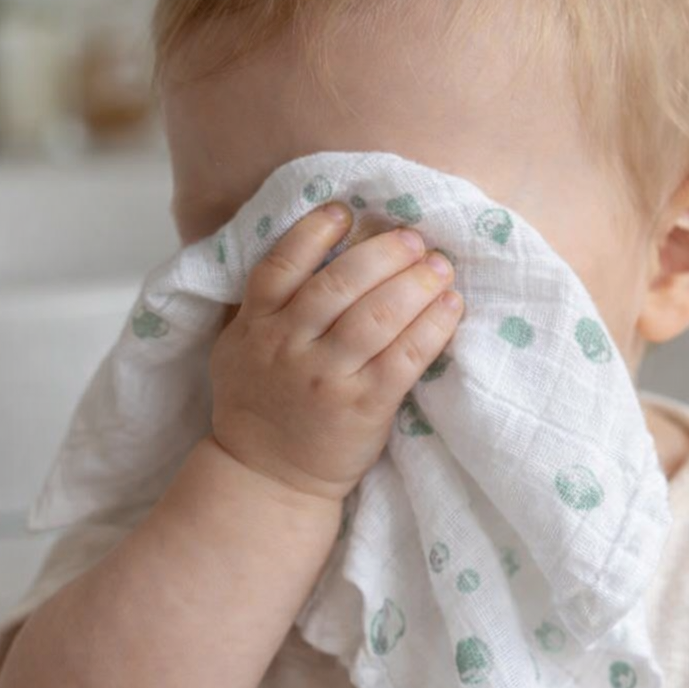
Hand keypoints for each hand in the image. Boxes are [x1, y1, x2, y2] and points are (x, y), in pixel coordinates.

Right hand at [208, 202, 463, 501]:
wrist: (267, 477)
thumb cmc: (259, 405)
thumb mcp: (238, 349)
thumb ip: (262, 306)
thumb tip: (309, 253)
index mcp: (255, 325)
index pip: (282, 265)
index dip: (314, 231)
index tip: (346, 211)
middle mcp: (288, 346)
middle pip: (340, 284)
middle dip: (385, 253)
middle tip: (414, 239)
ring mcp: (326, 377)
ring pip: (377, 316)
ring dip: (416, 283)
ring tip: (440, 266)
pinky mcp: (364, 407)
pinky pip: (405, 357)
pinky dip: (433, 327)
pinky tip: (451, 307)